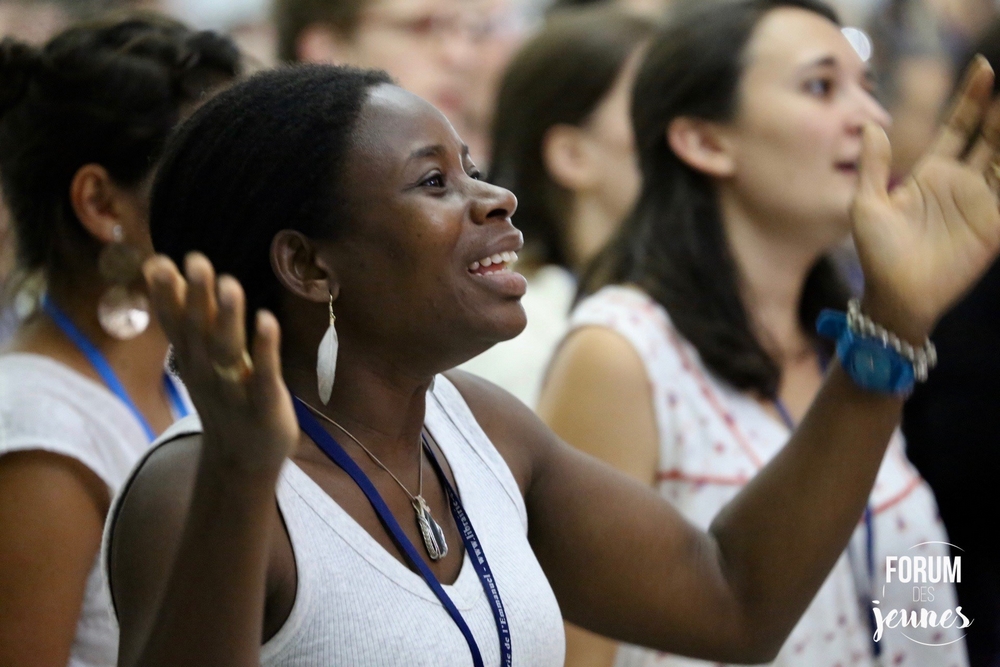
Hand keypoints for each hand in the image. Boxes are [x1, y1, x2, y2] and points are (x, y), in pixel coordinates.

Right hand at [144, 253, 297, 475]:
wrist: (240, 462)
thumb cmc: (223, 399)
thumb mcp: (199, 362)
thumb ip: (188, 320)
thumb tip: (164, 275)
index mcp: (192, 360)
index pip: (175, 324)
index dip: (166, 295)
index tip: (159, 262)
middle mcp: (208, 372)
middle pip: (199, 332)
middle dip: (197, 297)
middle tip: (196, 261)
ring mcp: (235, 388)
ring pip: (228, 350)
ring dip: (228, 318)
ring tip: (230, 284)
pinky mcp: (264, 403)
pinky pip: (263, 374)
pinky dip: (264, 349)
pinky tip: (266, 320)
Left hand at [852, 56, 999, 341]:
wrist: (893, 295)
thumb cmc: (877, 252)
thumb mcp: (867, 203)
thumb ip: (873, 165)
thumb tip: (870, 124)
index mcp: (932, 172)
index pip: (959, 126)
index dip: (972, 98)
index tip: (983, 67)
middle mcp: (962, 181)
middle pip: (991, 134)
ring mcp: (982, 201)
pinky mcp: (995, 225)